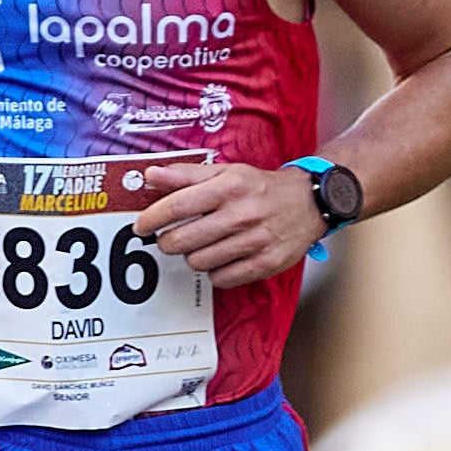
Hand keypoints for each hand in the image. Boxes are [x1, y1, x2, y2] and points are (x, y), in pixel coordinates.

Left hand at [136, 160, 322, 289]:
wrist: (309, 203)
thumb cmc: (261, 187)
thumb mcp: (226, 172)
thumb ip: (186, 175)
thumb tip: (150, 176)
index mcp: (229, 186)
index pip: (177, 206)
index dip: (152, 218)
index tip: (141, 225)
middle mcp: (242, 213)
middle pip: (182, 240)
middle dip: (168, 242)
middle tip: (171, 238)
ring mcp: (255, 241)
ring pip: (199, 262)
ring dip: (193, 256)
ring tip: (203, 245)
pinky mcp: (265, 263)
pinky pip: (221, 278)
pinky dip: (215, 271)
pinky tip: (222, 258)